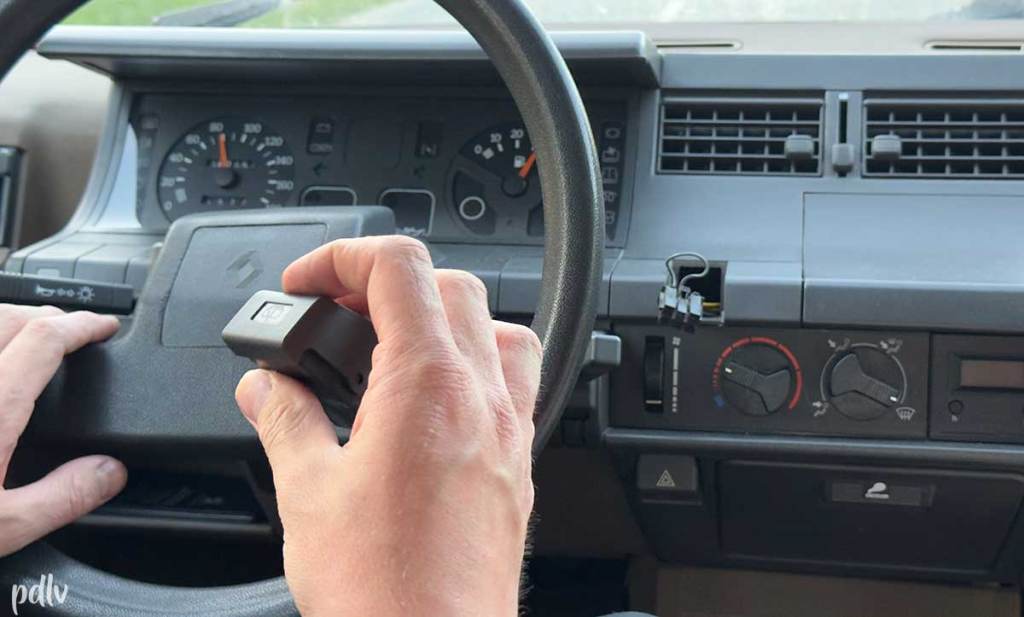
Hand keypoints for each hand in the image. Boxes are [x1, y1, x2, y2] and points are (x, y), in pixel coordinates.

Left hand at [0, 306, 125, 556]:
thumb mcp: (1, 528)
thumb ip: (64, 497)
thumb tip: (110, 473)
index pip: (46, 337)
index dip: (83, 324)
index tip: (105, 327)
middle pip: (9, 316)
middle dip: (47, 316)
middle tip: (72, 334)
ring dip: (10, 324)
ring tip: (30, 341)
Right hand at [235, 236, 540, 616]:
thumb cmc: (382, 587)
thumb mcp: (307, 492)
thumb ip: (284, 419)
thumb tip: (265, 387)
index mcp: (426, 382)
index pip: (397, 266)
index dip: (341, 257)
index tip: (305, 284)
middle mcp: (480, 395)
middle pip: (450, 283)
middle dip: (386, 279)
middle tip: (337, 310)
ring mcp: (509, 428)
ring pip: (497, 325)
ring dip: (445, 314)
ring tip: (395, 344)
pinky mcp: (519, 463)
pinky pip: (515, 380)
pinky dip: (477, 363)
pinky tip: (439, 397)